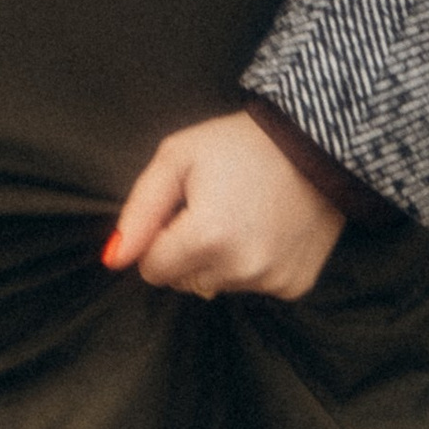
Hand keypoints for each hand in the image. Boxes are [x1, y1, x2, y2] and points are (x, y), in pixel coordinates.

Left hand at [103, 110, 344, 301]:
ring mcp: (271, 281)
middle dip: (187, 252)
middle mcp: (240, 268)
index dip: (159, 237)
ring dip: (219, 259)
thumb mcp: (177, 157)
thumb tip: (113, 259)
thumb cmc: (238, 144)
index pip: (152, 270)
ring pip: (216, 285)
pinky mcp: (294, 286)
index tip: (180, 209)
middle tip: (214, 207)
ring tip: (242, 214)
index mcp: (207, 236)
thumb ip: (140, 211)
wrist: (315, 142)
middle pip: (183, 282)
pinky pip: (252, 287)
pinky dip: (252, 265)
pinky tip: (266, 228)